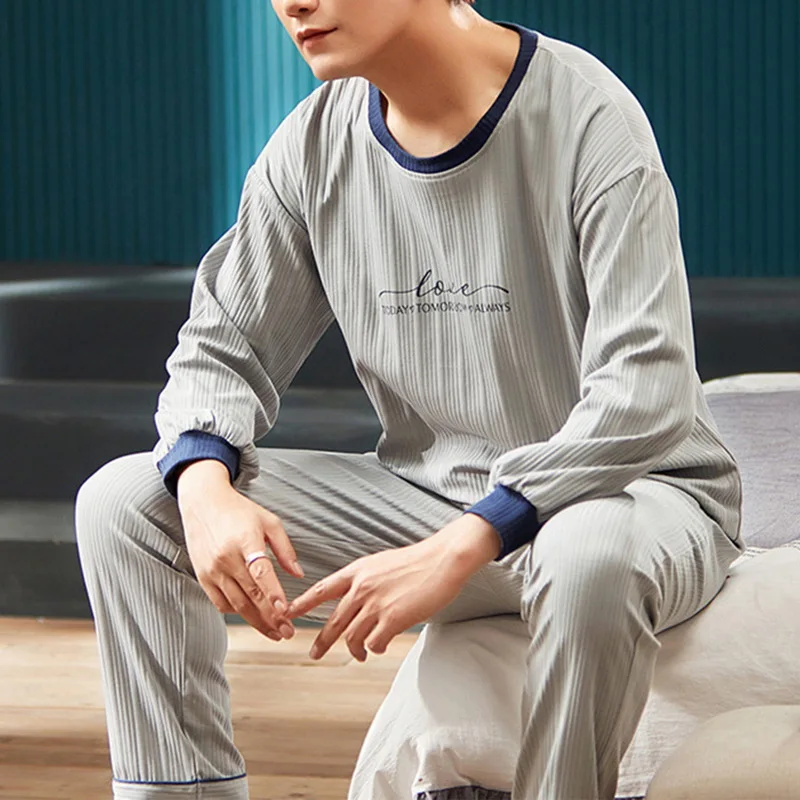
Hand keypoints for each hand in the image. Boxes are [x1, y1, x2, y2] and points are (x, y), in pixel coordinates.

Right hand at [177, 460, 303, 641]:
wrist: (203, 503)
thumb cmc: (238, 511)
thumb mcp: (269, 521)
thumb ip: (285, 548)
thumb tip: (298, 574)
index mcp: (246, 540)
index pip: (261, 572)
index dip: (273, 594)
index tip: (285, 611)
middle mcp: (226, 557)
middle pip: (251, 594)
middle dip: (271, 618)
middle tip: (288, 632)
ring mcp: (213, 569)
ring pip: (237, 604)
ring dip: (257, 622)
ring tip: (274, 633)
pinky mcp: (203, 577)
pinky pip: (221, 603)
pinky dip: (237, 613)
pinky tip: (251, 616)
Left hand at [287, 513, 500, 661]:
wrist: (442, 560)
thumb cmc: (418, 561)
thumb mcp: (382, 563)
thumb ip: (366, 579)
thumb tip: (357, 597)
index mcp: (358, 571)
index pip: (322, 589)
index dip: (302, 602)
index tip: (287, 612)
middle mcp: (362, 587)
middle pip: (333, 621)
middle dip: (322, 641)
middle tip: (314, 653)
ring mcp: (376, 604)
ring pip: (352, 637)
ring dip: (355, 649)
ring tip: (360, 654)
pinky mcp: (392, 618)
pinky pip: (374, 643)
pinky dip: (374, 648)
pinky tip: (380, 645)